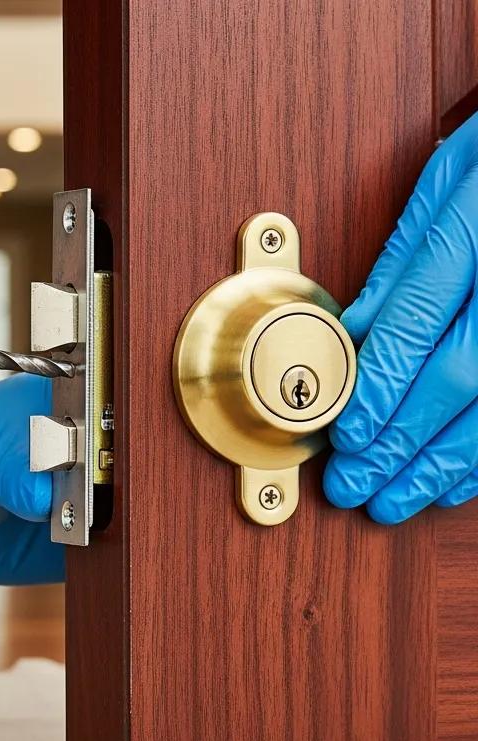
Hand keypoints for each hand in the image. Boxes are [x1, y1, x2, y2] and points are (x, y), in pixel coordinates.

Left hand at [325, 112, 477, 522]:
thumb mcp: (452, 177)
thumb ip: (404, 258)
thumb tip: (354, 328)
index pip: (417, 322)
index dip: (377, 389)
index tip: (343, 436)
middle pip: (459, 378)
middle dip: (399, 442)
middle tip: (354, 485)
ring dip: (444, 465)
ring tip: (396, 499)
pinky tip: (454, 483)